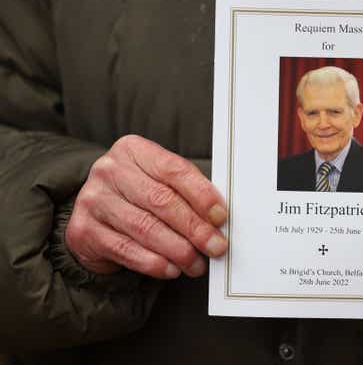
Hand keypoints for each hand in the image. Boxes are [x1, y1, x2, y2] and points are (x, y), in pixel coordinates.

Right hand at [66, 135, 227, 279]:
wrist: (95, 213)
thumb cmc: (139, 195)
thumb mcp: (160, 181)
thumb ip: (186, 192)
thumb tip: (218, 219)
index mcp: (133, 150)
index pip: (174, 170)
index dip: (202, 195)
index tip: (221, 216)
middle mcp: (109, 170)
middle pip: (161, 200)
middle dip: (194, 228)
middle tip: (216, 246)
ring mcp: (93, 200)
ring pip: (145, 228)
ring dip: (178, 250)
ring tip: (197, 263)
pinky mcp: (84, 230)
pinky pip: (126, 250)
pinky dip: (154, 263)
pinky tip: (172, 269)